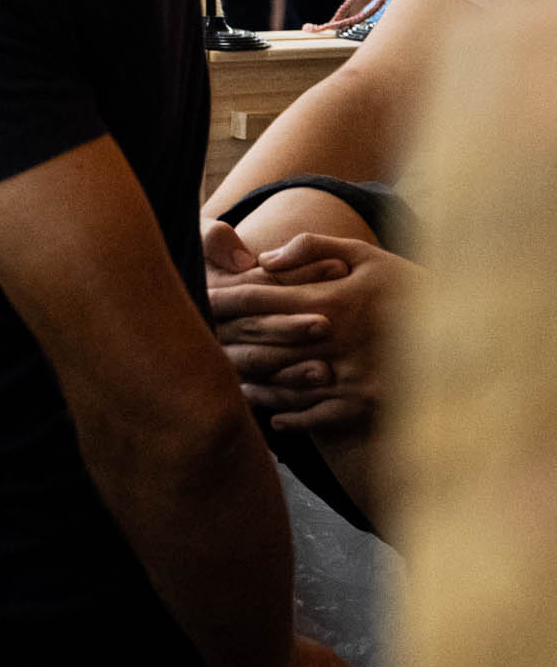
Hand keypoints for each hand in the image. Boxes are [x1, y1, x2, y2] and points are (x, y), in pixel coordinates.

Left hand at [209, 233, 413, 430]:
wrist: (469, 332)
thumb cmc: (409, 287)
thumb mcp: (366, 256)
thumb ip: (313, 248)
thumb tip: (264, 259)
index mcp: (328, 303)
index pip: (258, 300)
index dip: (222, 297)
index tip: (197, 297)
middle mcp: (331, 342)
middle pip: (260, 343)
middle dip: (227, 341)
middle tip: (197, 343)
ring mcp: (347, 377)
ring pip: (281, 384)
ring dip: (251, 384)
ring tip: (227, 382)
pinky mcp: (364, 405)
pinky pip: (315, 416)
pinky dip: (290, 418)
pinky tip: (272, 418)